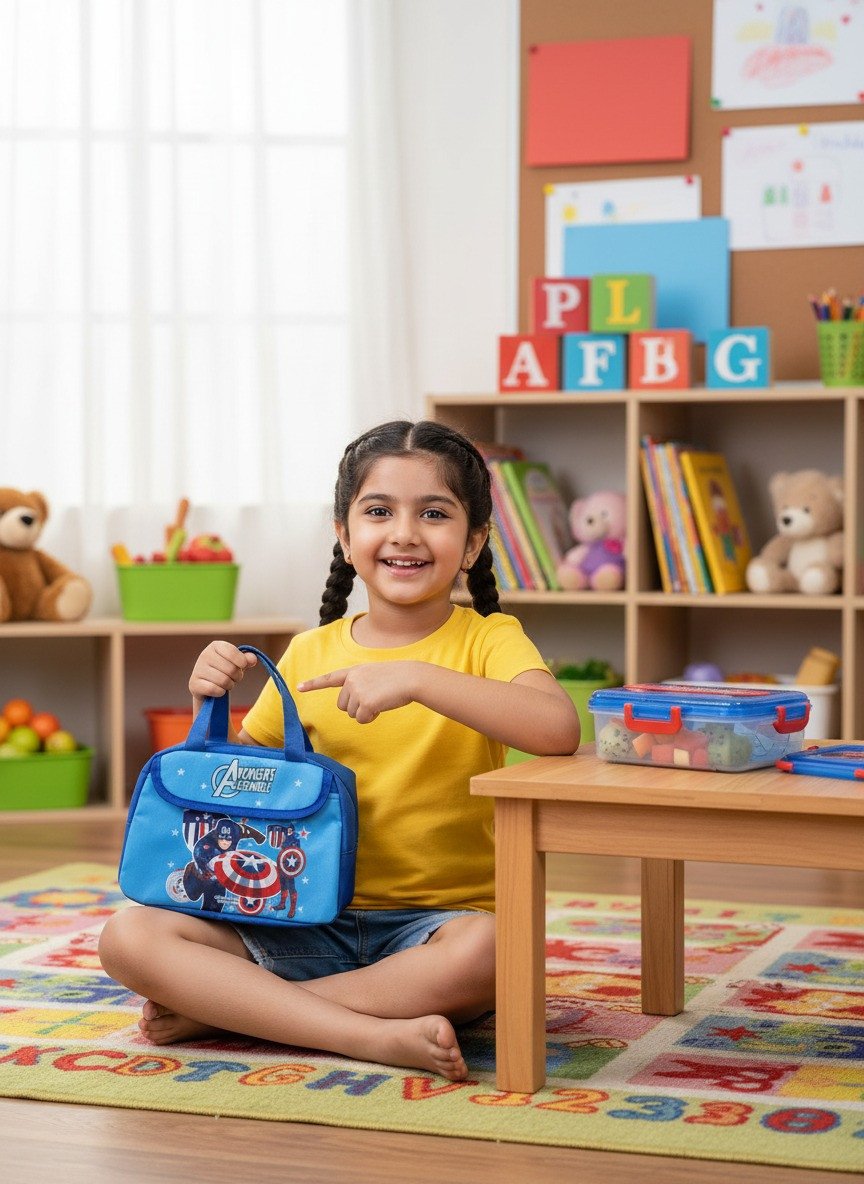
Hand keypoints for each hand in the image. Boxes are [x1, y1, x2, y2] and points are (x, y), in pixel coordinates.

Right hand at [189, 640, 256, 702]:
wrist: (208, 686)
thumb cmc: (225, 671)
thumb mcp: (237, 663)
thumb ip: (246, 660)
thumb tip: (252, 659)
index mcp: (216, 646)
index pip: (232, 652)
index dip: (242, 662)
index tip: (242, 666)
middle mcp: (205, 655)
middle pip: (231, 669)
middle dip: (237, 677)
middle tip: (233, 678)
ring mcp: (197, 669)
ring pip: (223, 681)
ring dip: (229, 685)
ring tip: (226, 683)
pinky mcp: (194, 683)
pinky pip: (214, 689)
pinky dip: (220, 692)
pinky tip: (218, 690)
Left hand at [298, 662, 420, 723]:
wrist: (410, 678)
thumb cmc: (397, 678)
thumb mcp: (374, 675)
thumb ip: (360, 685)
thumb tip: (355, 706)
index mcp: (354, 672)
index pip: (330, 678)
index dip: (313, 684)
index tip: (299, 687)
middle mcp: (352, 680)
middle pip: (343, 706)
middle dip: (356, 707)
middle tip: (374, 699)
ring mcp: (357, 691)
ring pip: (352, 714)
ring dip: (365, 712)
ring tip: (380, 699)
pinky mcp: (365, 702)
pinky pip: (362, 719)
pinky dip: (371, 717)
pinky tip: (381, 706)